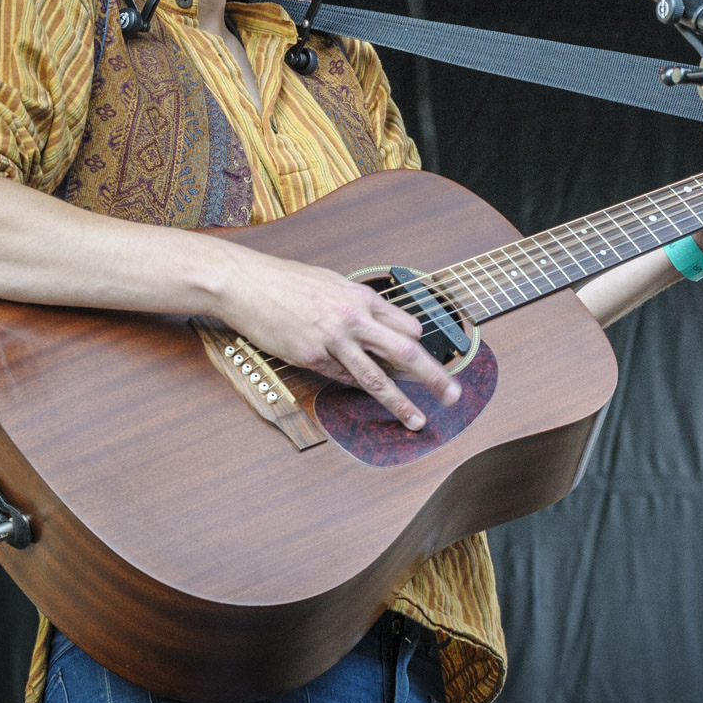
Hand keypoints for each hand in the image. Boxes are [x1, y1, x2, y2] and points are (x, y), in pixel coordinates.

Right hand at [222, 251, 461, 430]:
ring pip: (377, 376)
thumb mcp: (331, 283)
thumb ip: (356, 304)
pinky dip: (354, 388)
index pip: (407, 325)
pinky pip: (341, 378)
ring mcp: (334, 339)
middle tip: (453, 394)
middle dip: (433, 375)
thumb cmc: (288, 282)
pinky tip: (364, 397)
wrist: (249, 284)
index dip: (418, 344)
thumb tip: (375, 321)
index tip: (424, 358)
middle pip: (405, 351)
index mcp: (362, 297)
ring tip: (417, 420)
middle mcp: (354, 318)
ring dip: (401, 402)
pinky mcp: (312, 356)